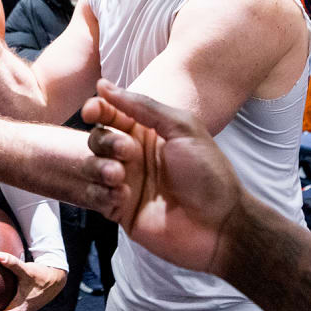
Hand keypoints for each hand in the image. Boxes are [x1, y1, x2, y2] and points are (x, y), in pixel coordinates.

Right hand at [81, 80, 242, 276]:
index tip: (92, 112)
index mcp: (147, 133)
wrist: (219, 225)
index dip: (98, 109)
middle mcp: (132, 156)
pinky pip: (94, 197)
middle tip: (127, 153)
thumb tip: (104, 85)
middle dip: (105, 142)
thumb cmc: (207, 174)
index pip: (111, 115)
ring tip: (119, 178)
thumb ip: (143, 106)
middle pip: (96, 139)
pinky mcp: (119, 210)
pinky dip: (102, 194)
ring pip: (90, 167)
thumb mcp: (182, 128)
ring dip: (99, 168)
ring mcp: (125, 183)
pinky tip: (123, 198)